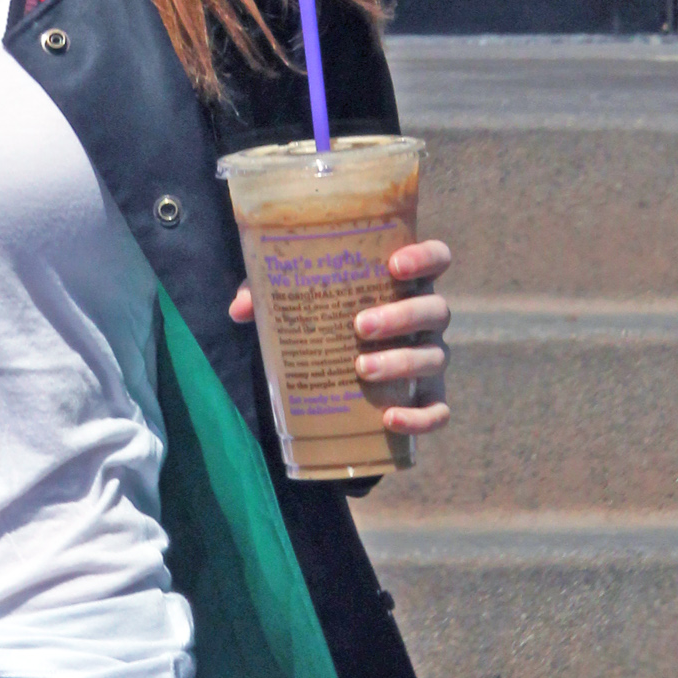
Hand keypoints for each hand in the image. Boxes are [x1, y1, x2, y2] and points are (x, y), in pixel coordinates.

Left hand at [228, 236, 452, 436]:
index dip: (425, 257)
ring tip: (361, 369)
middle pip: (436, 310)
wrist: (335, 369)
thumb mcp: (295, 301)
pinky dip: (421, 417)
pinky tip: (390, 419)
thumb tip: (240, 309)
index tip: (394, 265)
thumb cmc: (322, 319)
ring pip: (435, 357)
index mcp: (404, 284)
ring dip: (402, 362)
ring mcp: (430, 357)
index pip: (437, 258)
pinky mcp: (426, 397)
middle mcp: (425, 319)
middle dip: (402, 316)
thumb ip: (268, 294)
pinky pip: (438, 410)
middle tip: (360, 326)